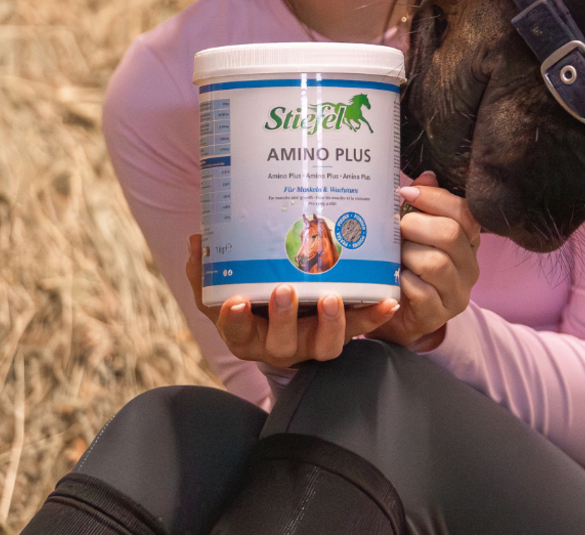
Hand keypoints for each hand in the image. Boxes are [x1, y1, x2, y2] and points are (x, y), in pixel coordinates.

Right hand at [185, 234, 399, 367]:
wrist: (286, 317)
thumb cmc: (251, 299)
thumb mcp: (224, 286)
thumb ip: (207, 267)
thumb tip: (198, 239)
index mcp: (247, 332)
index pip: (235, 330)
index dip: (235, 319)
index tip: (236, 300)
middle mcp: (279, 344)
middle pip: (281, 343)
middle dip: (283, 318)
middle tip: (284, 291)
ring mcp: (312, 341)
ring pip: (323, 345)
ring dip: (330, 323)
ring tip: (333, 298)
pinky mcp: (341, 332)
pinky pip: (359, 329)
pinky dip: (373, 316)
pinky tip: (387, 302)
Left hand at [372, 172, 481, 351]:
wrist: (395, 313)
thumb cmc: (405, 266)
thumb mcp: (413, 233)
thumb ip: (422, 206)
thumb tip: (427, 176)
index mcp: (468, 240)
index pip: (464, 212)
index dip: (435, 199)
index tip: (405, 194)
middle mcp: (469, 266)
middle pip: (450, 234)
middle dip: (415, 226)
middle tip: (395, 229)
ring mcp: (457, 293)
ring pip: (436, 263)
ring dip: (407, 255)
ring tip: (393, 257)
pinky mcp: (439, 315)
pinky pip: (422, 292)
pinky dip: (404, 282)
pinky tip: (394, 279)